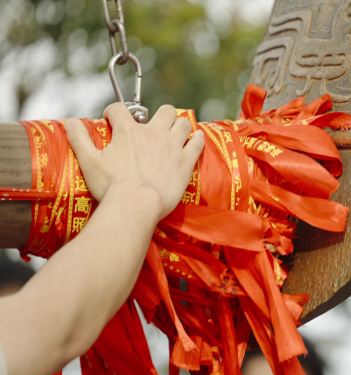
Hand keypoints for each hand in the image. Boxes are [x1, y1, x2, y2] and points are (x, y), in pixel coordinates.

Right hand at [64, 103, 204, 219]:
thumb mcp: (89, 161)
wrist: (136, 205)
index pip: (119, 109)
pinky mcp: (186, 161)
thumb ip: (79, 139)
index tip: (111, 120)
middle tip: (153, 128)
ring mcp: (172, 146)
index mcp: (128, 131)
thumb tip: (68, 121)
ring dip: (179, 126)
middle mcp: (153, 133)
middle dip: (159, 115)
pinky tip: (197, 138)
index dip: (113, 112)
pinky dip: (197, 139)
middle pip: (164, 110)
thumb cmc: (111, 186)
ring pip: (182, 123)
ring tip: (175, 133)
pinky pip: (197, 143)